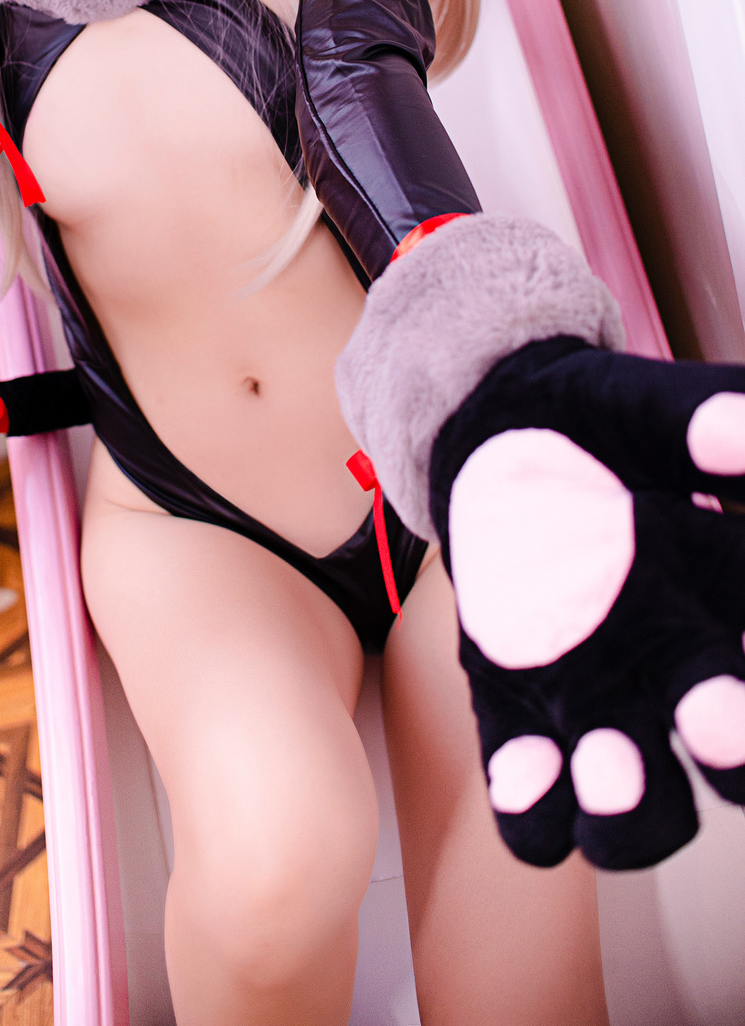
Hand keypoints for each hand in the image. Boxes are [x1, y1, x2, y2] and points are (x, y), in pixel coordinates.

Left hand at [430, 337, 744, 869]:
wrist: (496, 430)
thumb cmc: (594, 422)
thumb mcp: (647, 408)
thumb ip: (702, 420)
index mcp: (722, 594)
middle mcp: (675, 667)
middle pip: (730, 754)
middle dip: (734, 752)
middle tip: (716, 715)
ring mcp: (596, 702)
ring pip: (641, 808)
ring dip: (632, 808)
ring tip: (609, 764)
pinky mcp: (516, 713)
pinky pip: (535, 798)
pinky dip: (534, 804)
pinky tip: (528, 770)